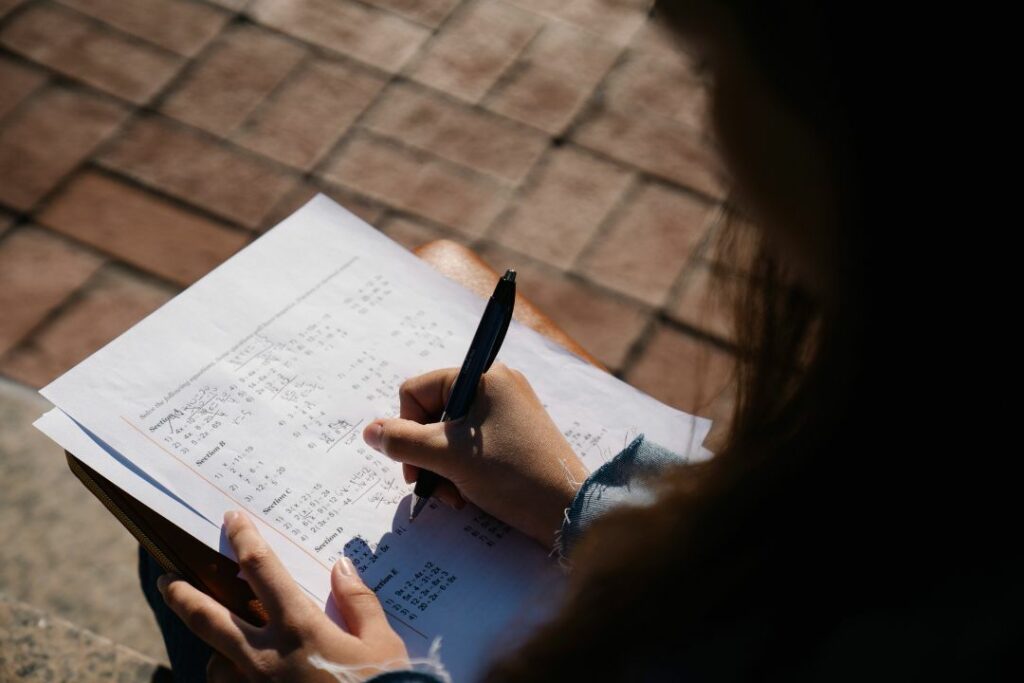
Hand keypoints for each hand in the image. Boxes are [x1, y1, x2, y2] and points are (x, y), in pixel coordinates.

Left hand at [159, 510, 407, 681]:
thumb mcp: (381, 641)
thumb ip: (358, 602)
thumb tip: (341, 567)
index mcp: (299, 627)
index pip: (261, 569)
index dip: (244, 539)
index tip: (231, 520)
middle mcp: (267, 656)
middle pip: (210, 618)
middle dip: (183, 595)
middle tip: (167, 581)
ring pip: (215, 662)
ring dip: (215, 648)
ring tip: (224, 644)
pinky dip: (231, 678)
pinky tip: (244, 676)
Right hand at [363, 363, 587, 547]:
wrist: (568, 510)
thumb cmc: (511, 474)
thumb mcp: (448, 457)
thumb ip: (402, 442)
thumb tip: (369, 431)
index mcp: (482, 376)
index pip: (417, 392)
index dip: (406, 429)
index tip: (413, 466)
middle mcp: (495, 386)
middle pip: (431, 415)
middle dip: (426, 456)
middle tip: (432, 488)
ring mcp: (506, 413)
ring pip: (448, 437)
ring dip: (441, 469)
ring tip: (455, 497)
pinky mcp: (513, 438)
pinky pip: (470, 448)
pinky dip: (461, 472)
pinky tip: (468, 497)